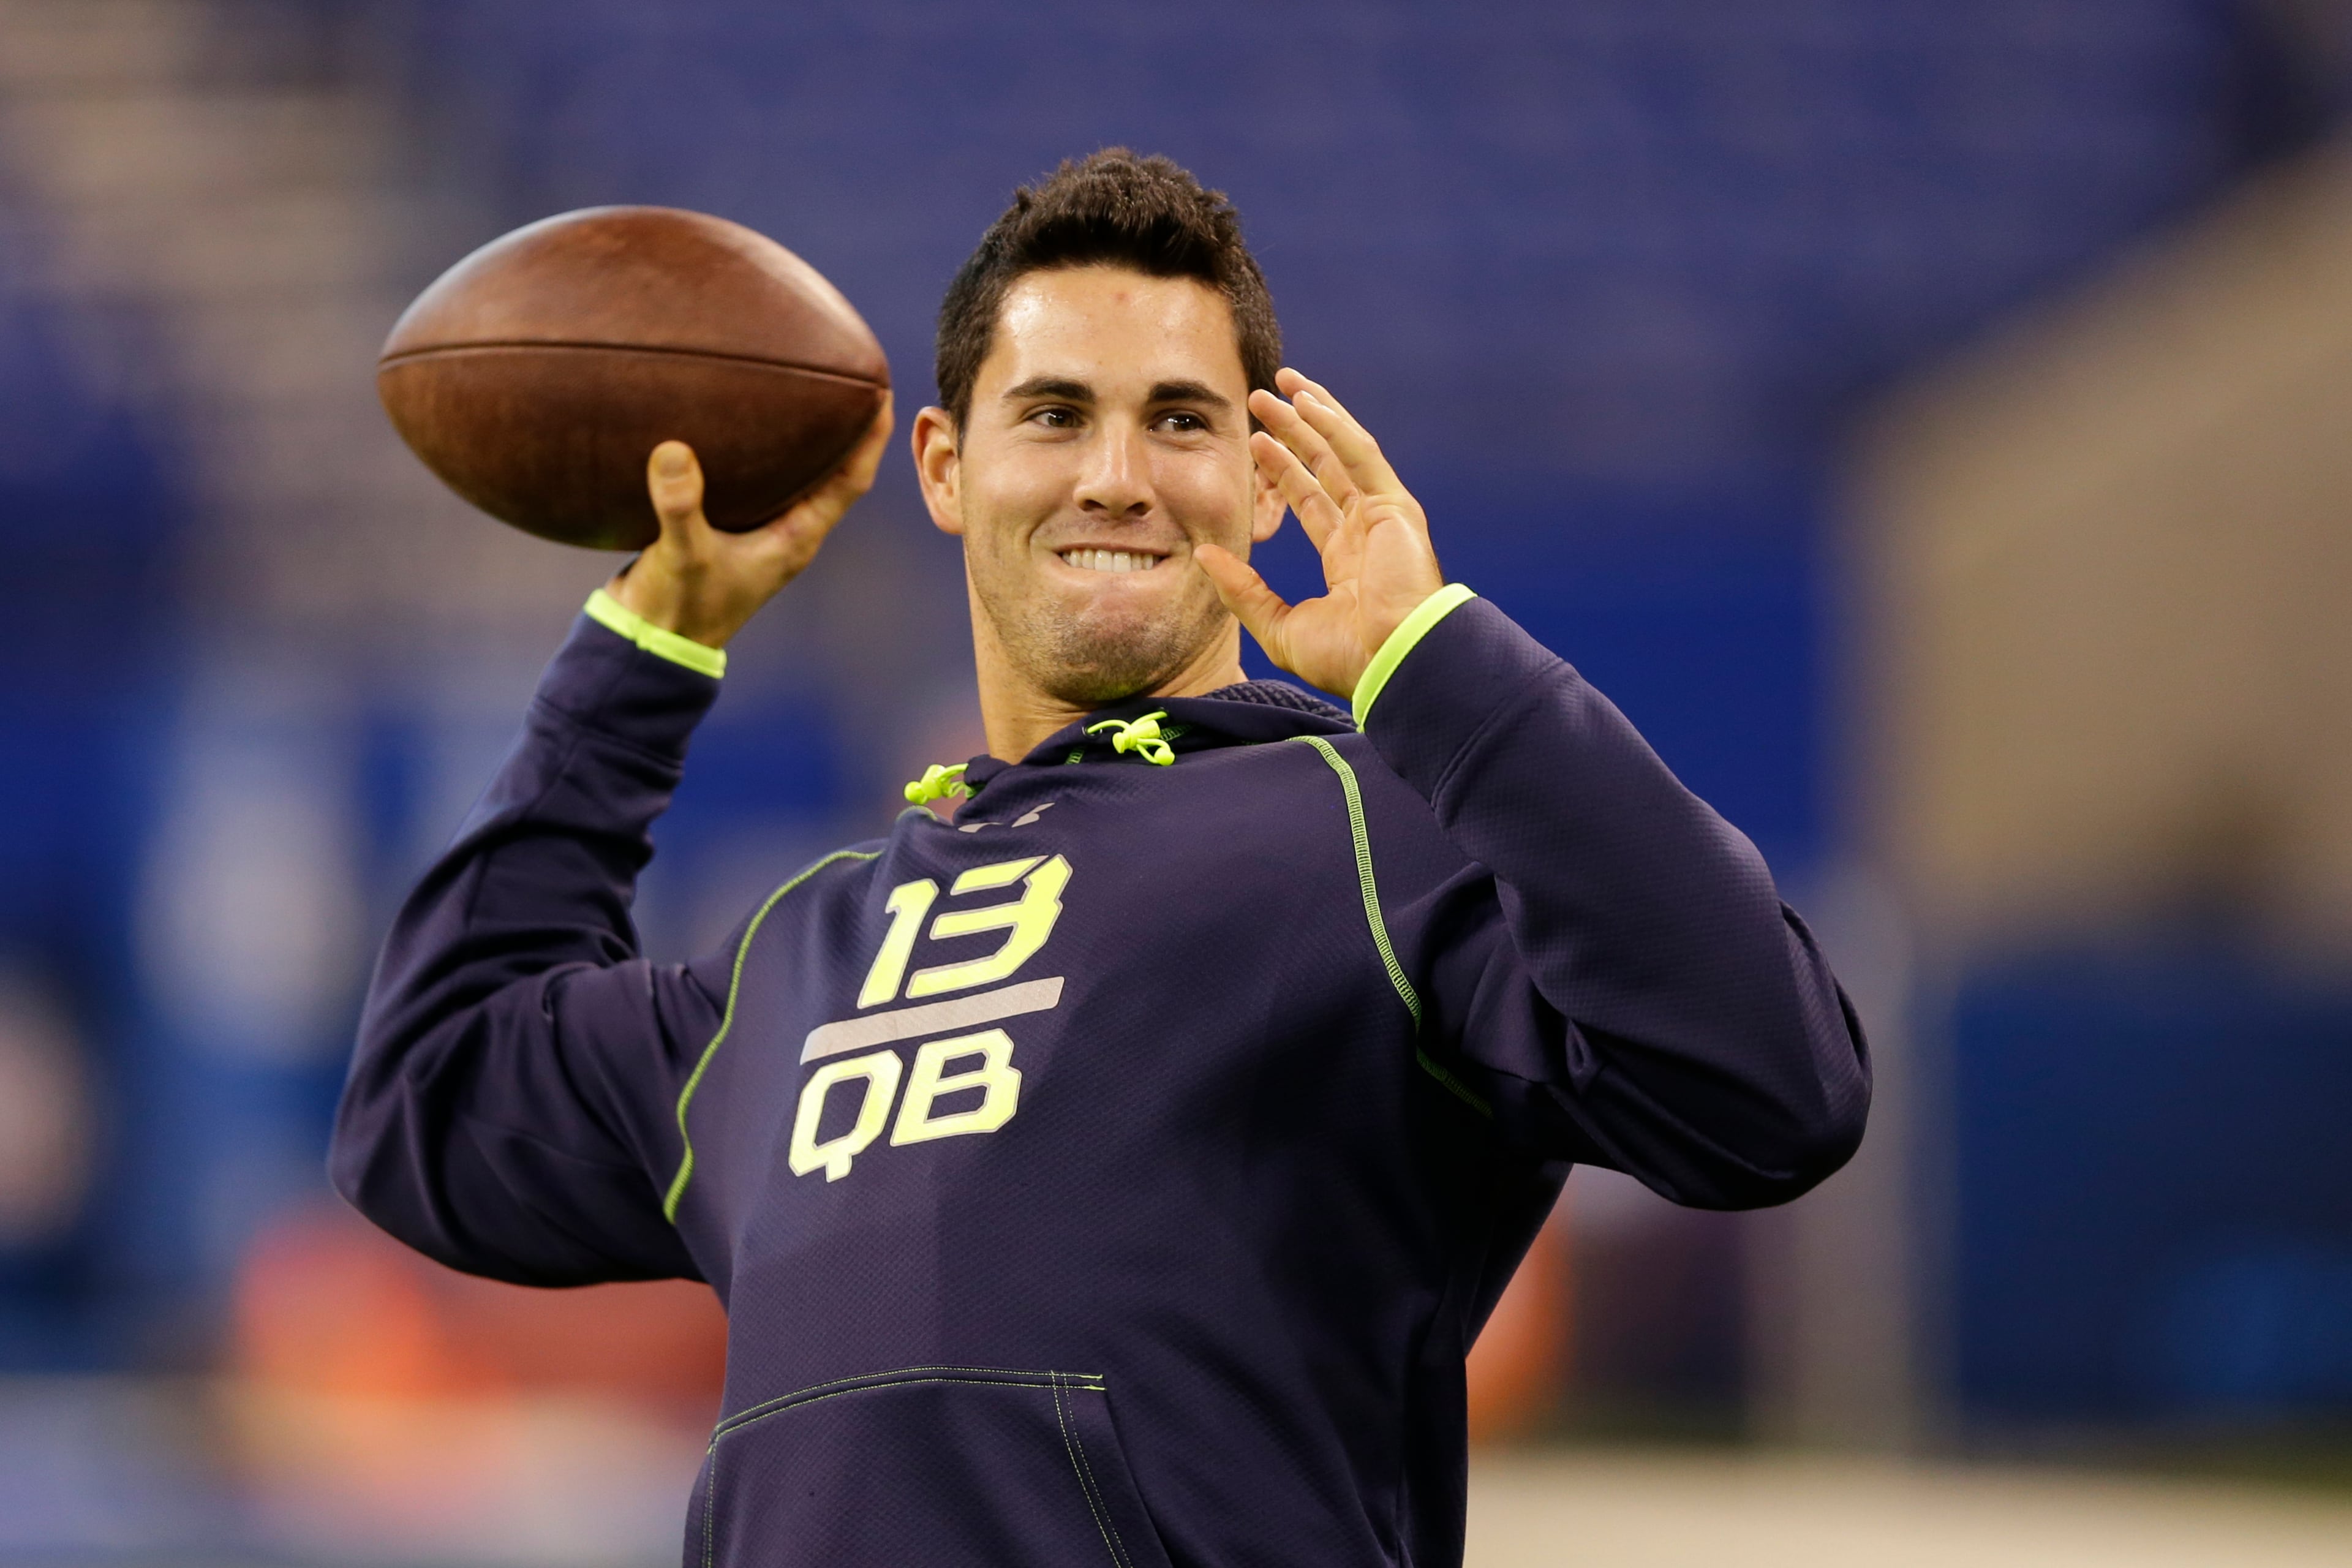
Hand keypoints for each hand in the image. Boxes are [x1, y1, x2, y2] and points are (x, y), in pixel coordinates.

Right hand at [605, 393, 893, 647]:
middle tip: (854, 374)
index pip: (850, 482)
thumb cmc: (677, 607)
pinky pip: (758, 476)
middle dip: (846, 425)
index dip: (871, 440)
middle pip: (832, 469)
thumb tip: (674, 449)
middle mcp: (787, 530)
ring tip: (806, 383)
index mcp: (795, 538)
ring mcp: (760, 529)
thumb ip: (680, 506)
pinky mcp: (728, 525)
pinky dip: (759, 447)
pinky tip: (743, 416)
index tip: (885, 394)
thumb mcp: (681, 555)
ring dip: (804, 433)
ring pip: (796, 471)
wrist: (648, 640)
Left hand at [1196, 370, 1443, 699]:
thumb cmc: (1348, 659)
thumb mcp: (1278, 627)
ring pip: (1341, 451)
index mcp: (1347, 563)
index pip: (1310, 502)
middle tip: (1259, 402)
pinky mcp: (1395, 507)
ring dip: (1311, 416)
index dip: (1282, 471)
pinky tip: (1308, 400)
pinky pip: (1360, 454)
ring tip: (1279, 385)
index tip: (1254, 443)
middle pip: (1324, 468)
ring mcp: (1383, 517)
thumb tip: (1203, 556)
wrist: (1395, 662)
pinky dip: (1335, 424)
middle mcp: (1366, 533)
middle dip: (1292, 433)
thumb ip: (1242, 590)